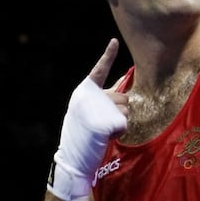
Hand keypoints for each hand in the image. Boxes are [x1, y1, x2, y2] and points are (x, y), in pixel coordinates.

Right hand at [47, 38, 127, 200]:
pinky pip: (124, 123)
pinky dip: (120, 131)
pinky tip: (106, 137)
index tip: (115, 41)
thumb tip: (122, 87)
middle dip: (121, 110)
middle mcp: (89, 96)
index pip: (99, 70)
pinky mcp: (103, 122)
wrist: (72, 159)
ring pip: (126, 109)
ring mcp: (96, 108)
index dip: (108, 55)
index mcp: (83, 92)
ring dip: (121, 122)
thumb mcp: (88, 112)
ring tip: (104, 131)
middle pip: (123, 96)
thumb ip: (102, 99)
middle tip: (104, 124)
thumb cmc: (82, 136)